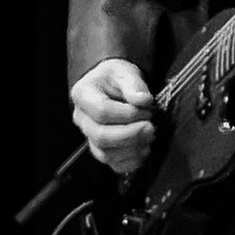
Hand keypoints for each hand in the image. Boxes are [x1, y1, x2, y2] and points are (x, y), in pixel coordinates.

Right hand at [70, 58, 155, 175]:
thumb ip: (134, 84)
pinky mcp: (102, 149)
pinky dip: (131, 162)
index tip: (148, 108)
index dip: (128, 114)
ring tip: (150, 136)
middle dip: (130, 135)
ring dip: (132, 149)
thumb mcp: (124, 70)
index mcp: (83, 95)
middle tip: (151, 127)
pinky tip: (144, 150)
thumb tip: (143, 100)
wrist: (111, 85)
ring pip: (105, 154)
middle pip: (101, 137)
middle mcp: (82, 119)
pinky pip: (113, 164)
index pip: (102, 111)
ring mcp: (89, 136)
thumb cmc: (116, 77)